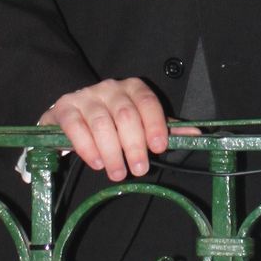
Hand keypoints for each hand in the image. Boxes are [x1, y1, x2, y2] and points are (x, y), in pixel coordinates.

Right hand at [40, 77, 176, 180]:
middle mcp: (109, 88)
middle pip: (125, 114)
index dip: (155, 124)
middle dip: (134, 145)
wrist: (72, 113)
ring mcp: (85, 96)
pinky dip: (87, 147)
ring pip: (101, 123)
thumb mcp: (140, 123)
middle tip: (139, 169)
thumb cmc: (113, 121)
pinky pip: (76, 127)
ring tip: (117, 173)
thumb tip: (196, 134)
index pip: (147, 101)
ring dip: (112, 152)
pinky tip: (97, 163)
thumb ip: (164, 129)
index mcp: (132, 88)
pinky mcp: (64, 108)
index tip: (159, 147)